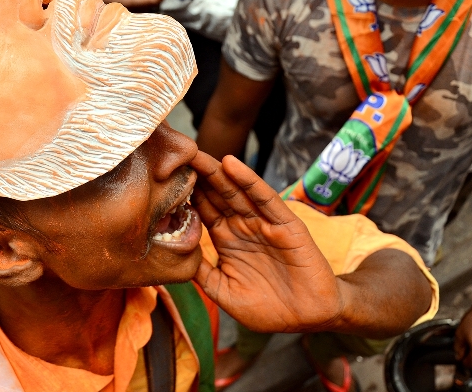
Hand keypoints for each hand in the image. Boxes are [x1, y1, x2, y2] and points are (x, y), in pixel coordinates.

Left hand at [190, 153, 344, 332]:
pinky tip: (231, 164)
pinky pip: (264, 198)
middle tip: (176, 155)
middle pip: (217, 195)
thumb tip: (173, 255)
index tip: (162, 176)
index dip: (185, 194)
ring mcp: (264, 223)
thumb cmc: (268, 308)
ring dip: (217, 172)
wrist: (308, 318)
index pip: (203, 210)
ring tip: (196, 153)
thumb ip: (201, 273)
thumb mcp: (224, 291)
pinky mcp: (285, 224)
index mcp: (227, 240)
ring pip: (236, 191)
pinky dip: (248, 180)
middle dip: (197, 175)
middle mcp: (243, 226)